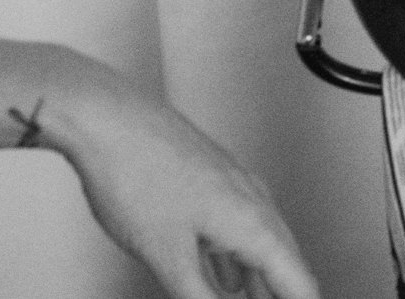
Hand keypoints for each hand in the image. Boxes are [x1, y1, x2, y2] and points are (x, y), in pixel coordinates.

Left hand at [66, 74, 317, 298]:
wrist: (108, 123)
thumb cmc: (135, 176)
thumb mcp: (166, 256)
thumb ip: (198, 296)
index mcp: (251, 222)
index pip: (296, 279)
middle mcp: (252, 201)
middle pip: (285, 261)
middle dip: (284, 293)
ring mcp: (234, 188)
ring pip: (262, 244)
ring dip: (263, 280)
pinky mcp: (212, 183)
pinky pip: (240, 230)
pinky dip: (241, 260)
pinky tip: (226, 277)